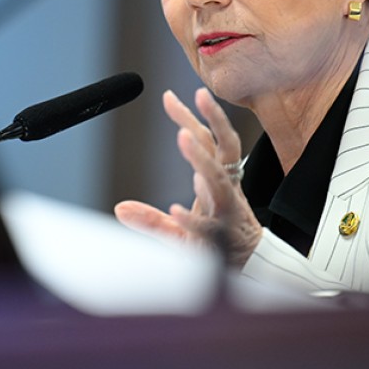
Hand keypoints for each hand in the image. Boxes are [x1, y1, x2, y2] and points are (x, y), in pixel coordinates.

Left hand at [115, 88, 261, 267]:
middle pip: (223, 148)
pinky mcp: (222, 239)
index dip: (191, 117)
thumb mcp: (179, 230)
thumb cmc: (216, 245)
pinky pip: (208, 225)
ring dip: (200, 158)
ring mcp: (226, 213)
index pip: (207, 142)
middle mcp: (225, 191)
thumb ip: (150, 219)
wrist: (248, 273)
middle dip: (214, 120)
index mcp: (217, 182)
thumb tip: (120, 208)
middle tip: (200, 95)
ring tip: (183, 138)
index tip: (169, 96)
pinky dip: (192, 219)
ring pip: (217, 179)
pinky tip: (176, 210)